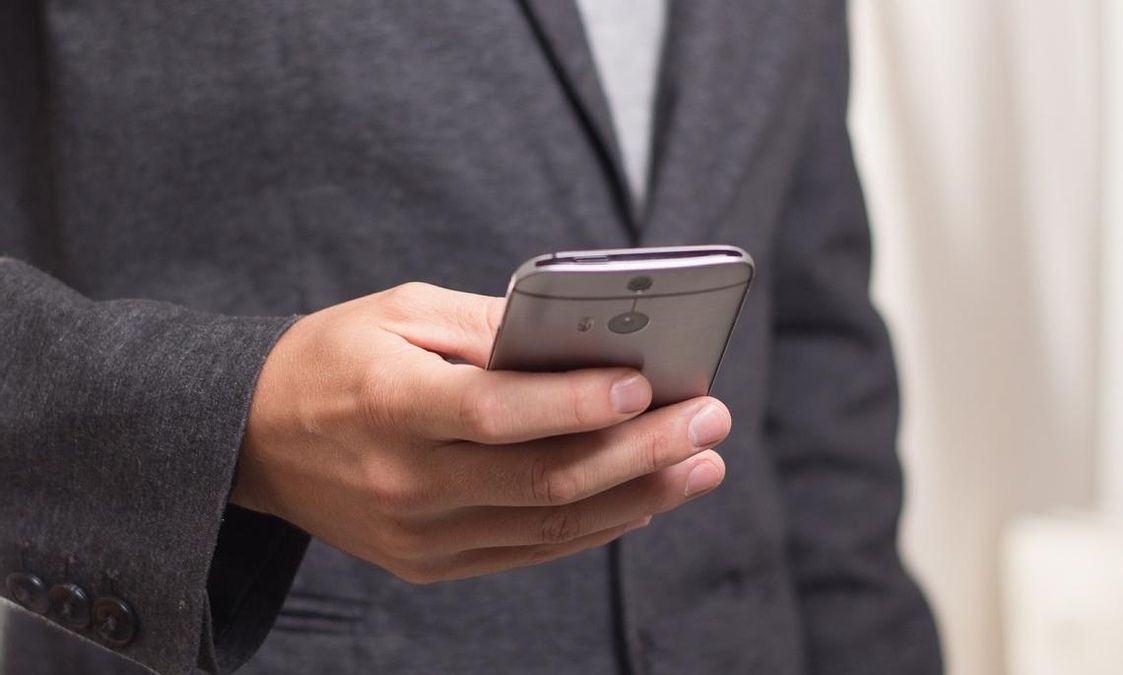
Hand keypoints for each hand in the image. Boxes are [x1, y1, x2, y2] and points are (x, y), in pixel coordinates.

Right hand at [233, 282, 729, 582]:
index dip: (576, 404)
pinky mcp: (430, 562)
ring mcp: (419, 535)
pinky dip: (594, 527)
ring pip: (549, 526)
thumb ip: (489, 328)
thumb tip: (581, 339)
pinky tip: (644, 498)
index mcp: (390, 404)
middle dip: (640, 451)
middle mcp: (406, 482)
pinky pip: (529, 552)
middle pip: (543, 479)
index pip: (496, 413)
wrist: (254, 439)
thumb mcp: (399, 311)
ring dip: (638, 495)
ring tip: (701, 464)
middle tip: (710, 420)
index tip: (648, 387)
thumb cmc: (333, 356)